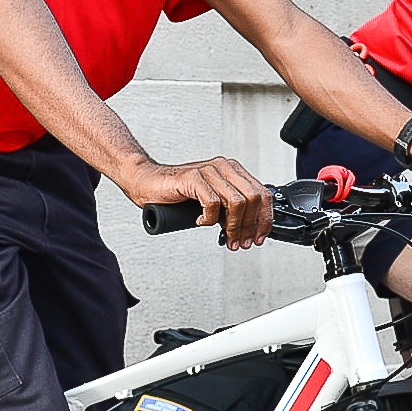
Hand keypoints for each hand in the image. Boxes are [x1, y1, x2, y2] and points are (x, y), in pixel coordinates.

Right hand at [120, 155, 272, 246]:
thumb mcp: (213, 201)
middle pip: (253, 198)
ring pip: (237, 202)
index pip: (262, 193)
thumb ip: (230, 208)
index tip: (259, 237)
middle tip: (241, 243)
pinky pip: (212, 202)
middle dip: (250, 226)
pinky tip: (201, 222)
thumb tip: (250, 229)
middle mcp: (224, 167)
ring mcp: (209, 170)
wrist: (147, 183)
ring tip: (226, 238)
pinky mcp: (193, 177)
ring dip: (234, 226)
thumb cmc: (177, 194)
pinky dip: (210, 218)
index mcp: (233, 171)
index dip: (264, 219)